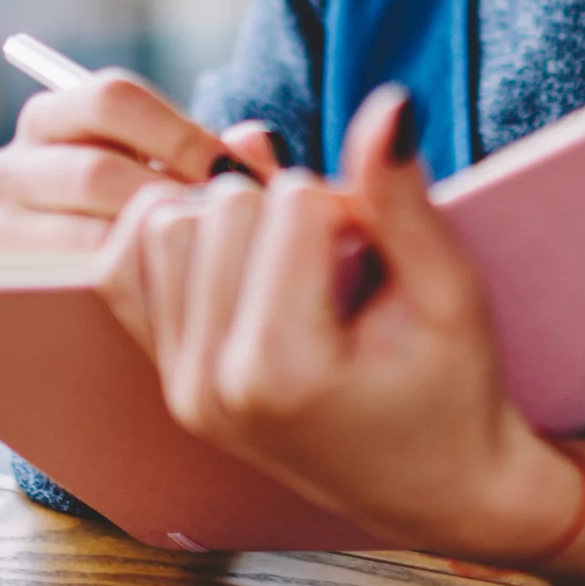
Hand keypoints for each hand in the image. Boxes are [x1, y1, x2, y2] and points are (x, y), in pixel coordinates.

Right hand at [0, 68, 282, 255]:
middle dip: (166, 198)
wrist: (117, 261)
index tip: (227, 168)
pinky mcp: (16, 278)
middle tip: (217, 221)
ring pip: (86, 232)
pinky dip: (132, 277)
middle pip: (94, 171)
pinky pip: (80, 279)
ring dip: (152, 243)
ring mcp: (5, 224)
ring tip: (201, 250)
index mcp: (52, 114)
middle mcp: (13, 164)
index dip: (178, 133)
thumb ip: (225, 150)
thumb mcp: (185, 165)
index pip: (112, 98)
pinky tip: (171, 279)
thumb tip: (251, 142)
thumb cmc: (158, 197)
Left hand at [88, 86, 584, 566]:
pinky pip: (131, 262)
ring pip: (169, 220)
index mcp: (282, 371)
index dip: (354, 209)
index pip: (293, 201)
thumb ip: (404, 198)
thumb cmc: (453, 388)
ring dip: (235, 222)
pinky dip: (186, 242)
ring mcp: (181, 386)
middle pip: (221, 203)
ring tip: (300, 270)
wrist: (433, 483)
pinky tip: (245, 266)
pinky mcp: (168, 379)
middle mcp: (211, 384)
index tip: (384, 264)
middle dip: (290, 211)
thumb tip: (388, 103)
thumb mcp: (447, 292)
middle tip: (345, 266)